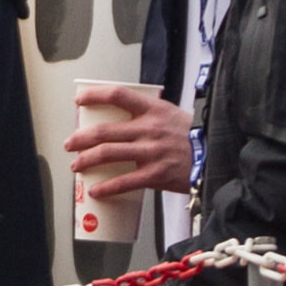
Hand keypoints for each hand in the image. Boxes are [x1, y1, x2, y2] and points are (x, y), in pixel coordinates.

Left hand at [64, 81, 192, 204]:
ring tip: (77, 165)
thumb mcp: (170, 115)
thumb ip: (147, 115)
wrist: (215, 155)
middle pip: (105, 130)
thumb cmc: (191, 137)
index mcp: (153, 110)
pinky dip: (106, 187)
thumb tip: (121, 120)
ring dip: (87, 160)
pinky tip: (96, 190)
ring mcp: (151, 152)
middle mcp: (149, 129)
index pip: (118, 95)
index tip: (79, 100)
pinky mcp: (156, 174)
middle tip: (71, 144)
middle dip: (81, 138)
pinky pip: (124, 181)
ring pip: (109, 154)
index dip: (95, 96)